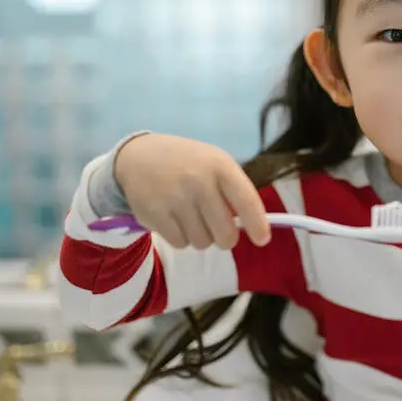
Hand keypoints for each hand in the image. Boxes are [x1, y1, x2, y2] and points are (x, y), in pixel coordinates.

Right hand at [113, 133, 270, 249]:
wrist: (138, 156)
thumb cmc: (187, 163)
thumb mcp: (214, 164)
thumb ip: (233, 192)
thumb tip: (250, 228)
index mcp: (220, 167)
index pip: (247, 201)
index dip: (258, 225)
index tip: (263, 240)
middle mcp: (199, 182)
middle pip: (225, 234)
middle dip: (226, 238)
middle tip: (220, 230)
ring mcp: (176, 199)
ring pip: (202, 243)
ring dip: (201, 236)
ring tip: (191, 217)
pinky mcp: (155, 214)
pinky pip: (180, 243)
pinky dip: (181, 237)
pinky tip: (175, 219)